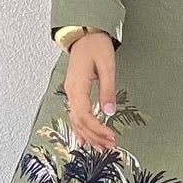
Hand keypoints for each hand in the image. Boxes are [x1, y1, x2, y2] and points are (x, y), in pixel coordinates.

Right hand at [65, 32, 116, 150]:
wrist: (85, 34)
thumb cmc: (96, 46)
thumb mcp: (107, 66)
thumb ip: (108, 90)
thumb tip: (109, 112)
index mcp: (77, 87)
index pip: (85, 116)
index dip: (98, 129)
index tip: (111, 137)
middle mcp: (71, 92)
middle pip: (80, 122)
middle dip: (95, 136)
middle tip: (110, 147)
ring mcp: (71, 93)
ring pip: (76, 121)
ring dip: (89, 135)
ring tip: (101, 148)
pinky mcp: (75, 92)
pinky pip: (75, 115)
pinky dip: (81, 129)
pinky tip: (85, 139)